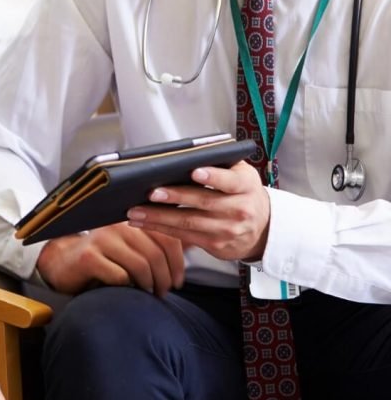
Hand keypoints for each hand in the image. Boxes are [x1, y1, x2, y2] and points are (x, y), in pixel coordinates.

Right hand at [35, 222, 184, 296]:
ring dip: (150, 285)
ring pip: (140, 265)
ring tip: (150, 294)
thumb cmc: (104, 256)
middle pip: (155, 253)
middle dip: (165, 278)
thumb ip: (156, 243)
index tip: (179, 281)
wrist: (63, 262)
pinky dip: (129, 287)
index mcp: (132, 218)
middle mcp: (117, 224)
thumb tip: (194, 242)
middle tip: (164, 292)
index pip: (166, 236)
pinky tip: (128, 291)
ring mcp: (102, 239)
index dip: (178, 262)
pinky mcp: (90, 257)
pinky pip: (121, 276)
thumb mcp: (130, 246)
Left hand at [127, 160, 270, 261]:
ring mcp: (227, 229)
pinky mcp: (215, 245)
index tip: (194, 171)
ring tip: (136, 210)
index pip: (229, 180)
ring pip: (189, 222)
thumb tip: (185, 155)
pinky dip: (161, 229)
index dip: (212, 176)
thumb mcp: (242, 173)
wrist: (263, 228)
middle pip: (203, 202)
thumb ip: (220, 163)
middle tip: (151, 192)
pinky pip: (184, 236)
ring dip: (159, 217)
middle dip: (174, 197)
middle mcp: (239, 209)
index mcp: (245, 185)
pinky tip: (143, 222)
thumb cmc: (243, 193)